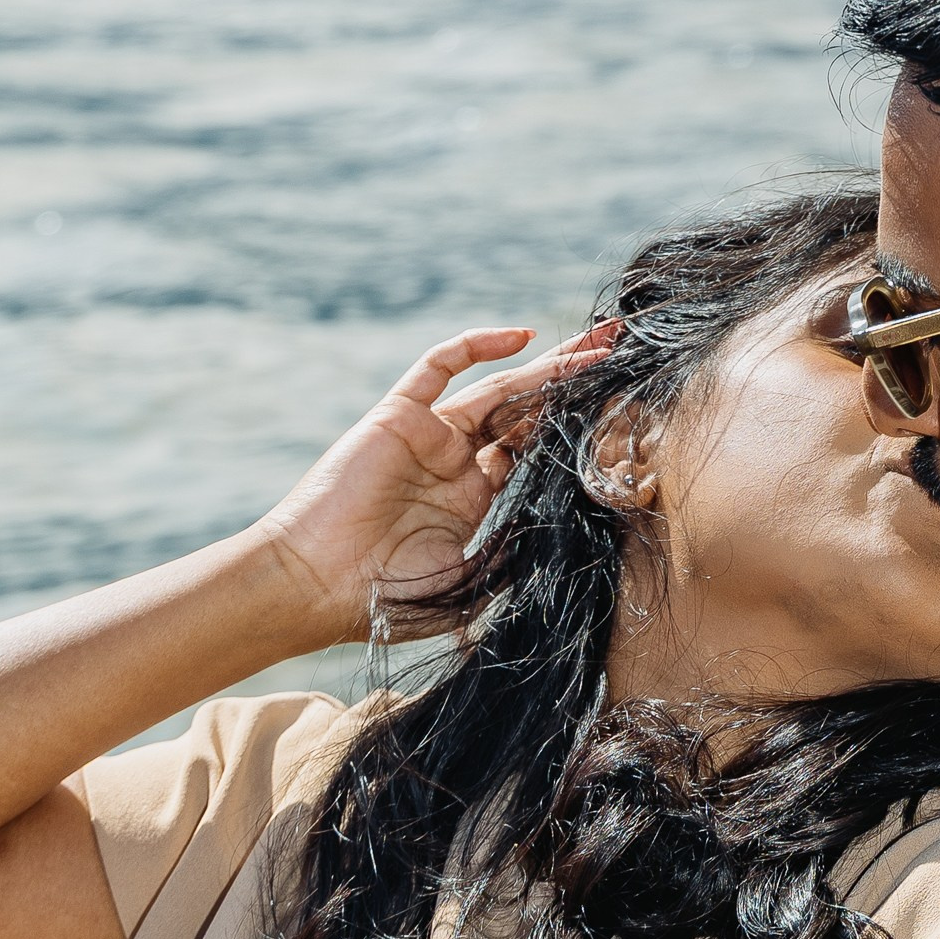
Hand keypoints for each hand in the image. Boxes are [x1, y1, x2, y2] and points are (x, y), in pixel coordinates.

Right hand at [256, 322, 618, 641]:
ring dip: (549, 365)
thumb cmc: (385, 601)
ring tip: (601, 342)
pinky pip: (438, 367)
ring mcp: (428, 437)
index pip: (536, 455)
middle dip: (575, 385)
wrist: (314, 588)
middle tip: (625, 355)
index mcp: (474, 502)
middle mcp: (455, 463)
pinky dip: (476, 346)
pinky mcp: (397, 416)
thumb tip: (579, 545)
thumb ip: (518, 560)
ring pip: (499, 388)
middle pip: (527, 413)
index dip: (576, 434)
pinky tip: (521, 338)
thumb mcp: (471, 585)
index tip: (625, 418)